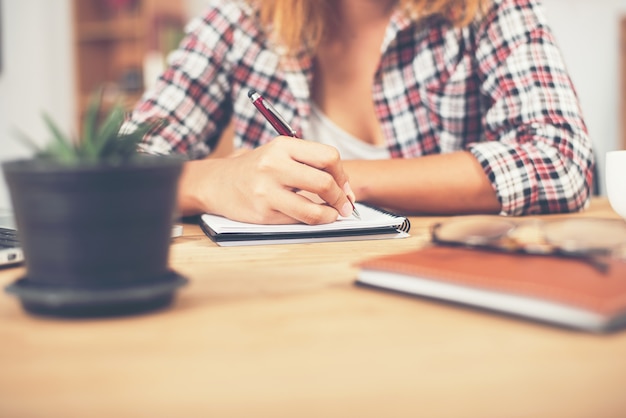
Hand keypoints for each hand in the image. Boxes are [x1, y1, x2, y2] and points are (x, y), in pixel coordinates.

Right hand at [178, 137, 355, 224]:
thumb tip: (345, 188)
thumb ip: (308, 164)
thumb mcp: (279, 154)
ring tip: (332, 215)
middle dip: (341, 198)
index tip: (344, 187)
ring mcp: (267, 190)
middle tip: (345, 205)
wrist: (217, 183)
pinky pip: (298, 221)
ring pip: (314, 209)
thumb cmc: (255, 169)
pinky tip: (313, 218)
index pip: (329, 157)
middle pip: (325, 183)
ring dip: (331, 215)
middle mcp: (275, 165)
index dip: (343, 175)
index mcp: (283, 146)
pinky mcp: (263, 212)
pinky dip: (313, 222)